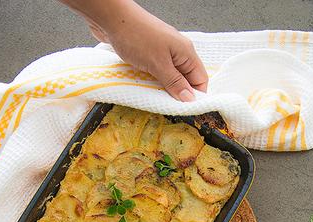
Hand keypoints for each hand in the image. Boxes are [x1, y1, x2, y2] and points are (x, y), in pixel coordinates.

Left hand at [61, 0, 207, 100]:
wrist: (112, 18)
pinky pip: (158, 73)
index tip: (187, 111)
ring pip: (171, 77)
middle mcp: (177, 52)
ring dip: (165, 89)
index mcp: (186, 52)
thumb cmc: (136, 35)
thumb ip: (175, 82)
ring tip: (157, 100)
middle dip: (179, 95)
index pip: (200, 79)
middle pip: (186, 80)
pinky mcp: (150, 53)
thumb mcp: (158, 64)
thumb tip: (190, 98)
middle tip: (170, 109)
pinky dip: (154, 82)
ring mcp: (163, 52)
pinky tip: (147, 88)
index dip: (196, 96)